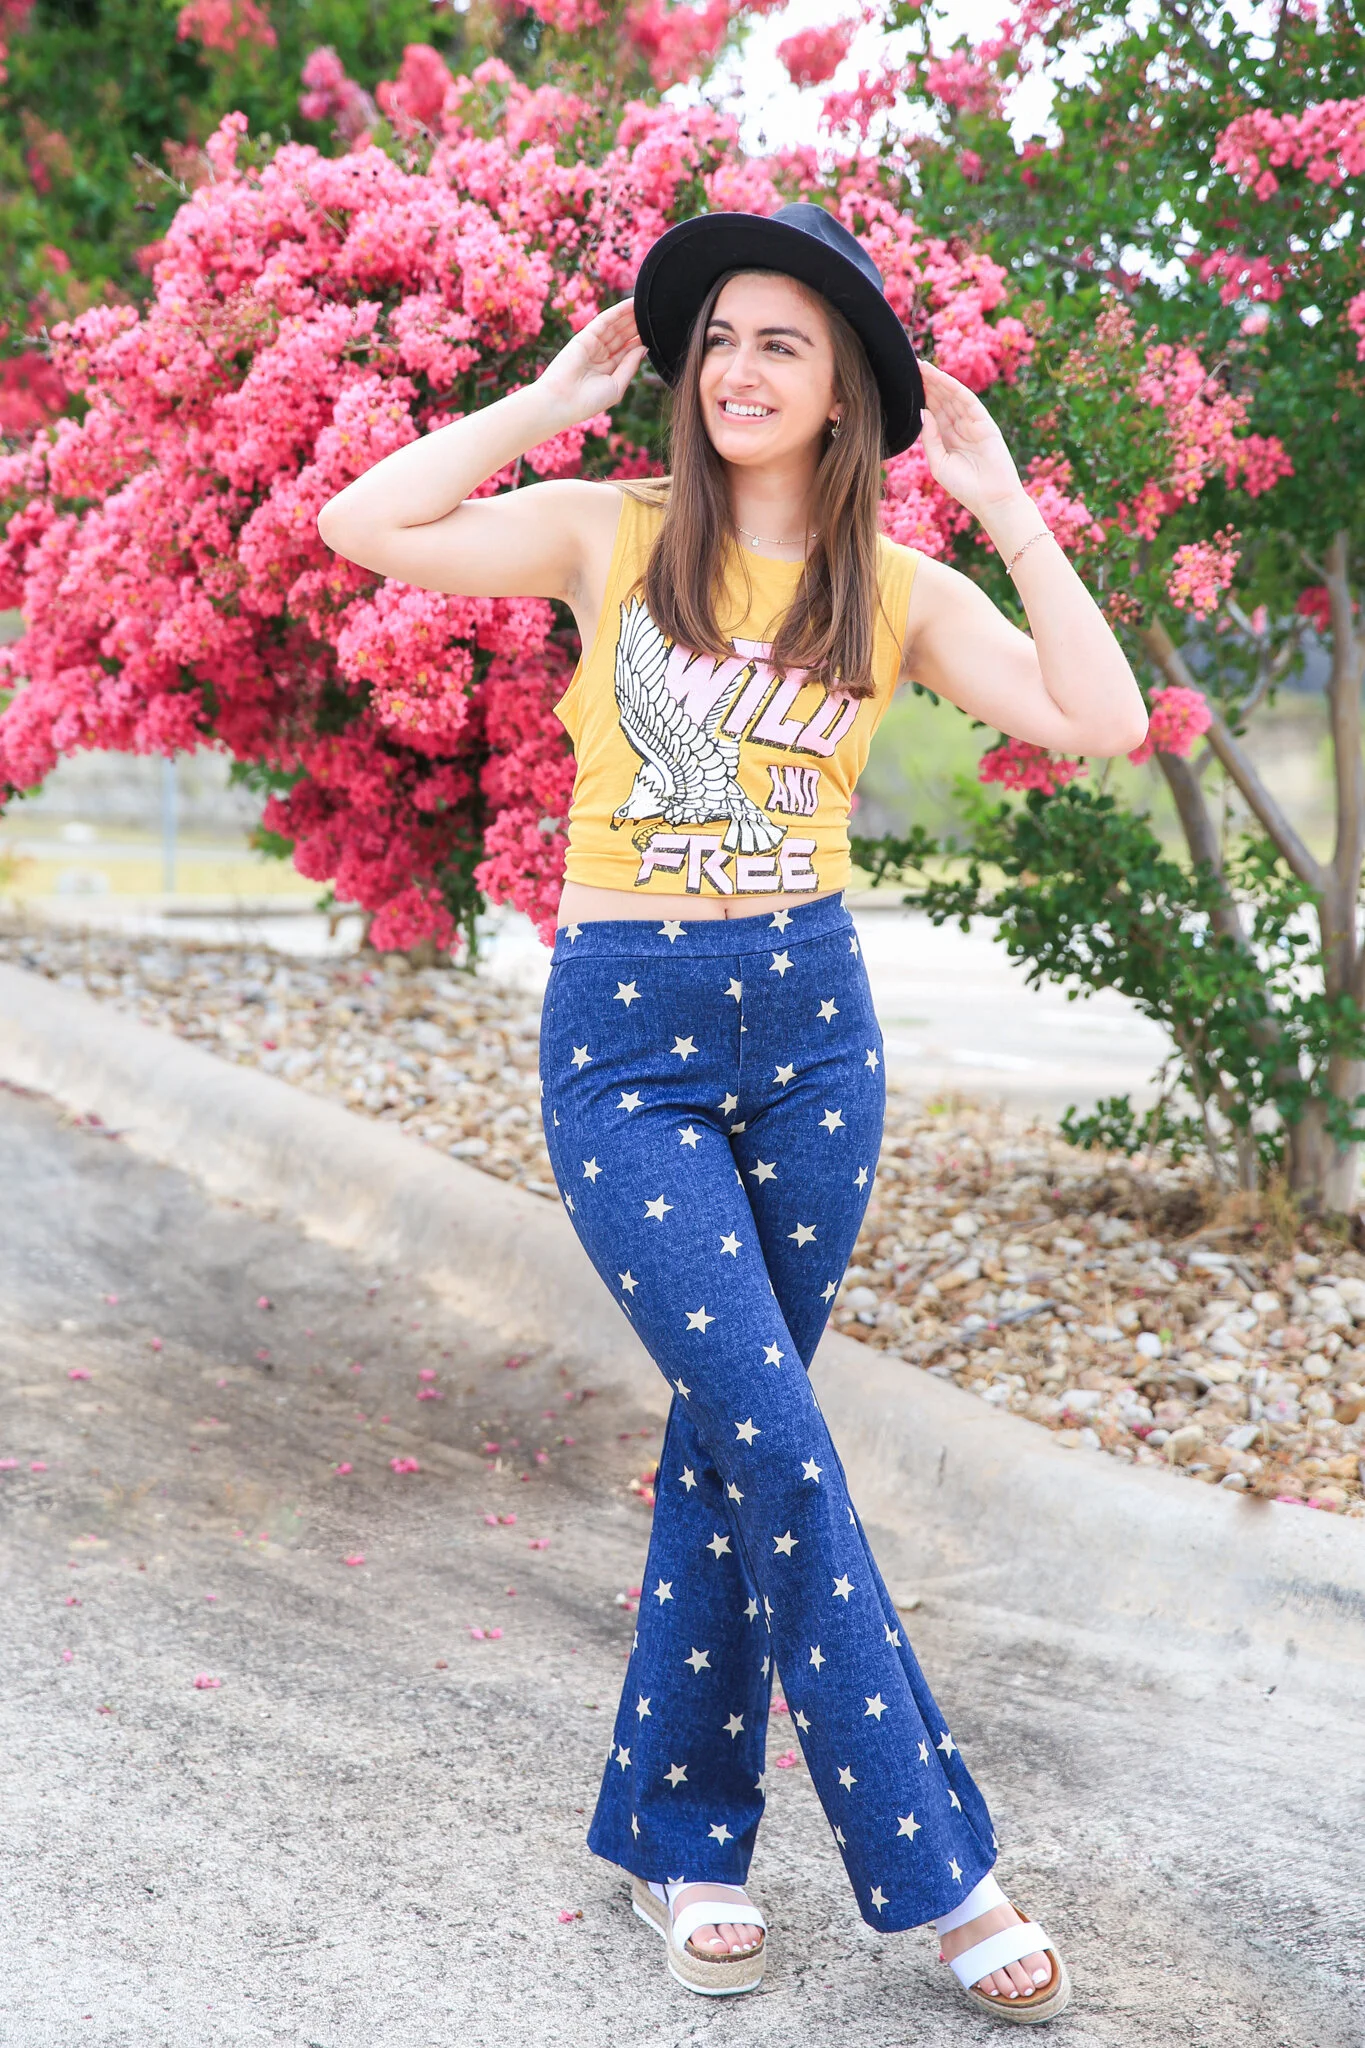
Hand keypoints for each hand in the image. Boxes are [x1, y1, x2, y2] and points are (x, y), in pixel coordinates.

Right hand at [537, 300, 648, 427]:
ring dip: (631, 315)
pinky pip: (605, 320)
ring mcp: (593, 345)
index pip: (628, 351)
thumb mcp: (617, 386)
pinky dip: (618, 311)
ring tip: (648, 304)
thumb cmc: (589, 401)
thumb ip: (630, 366)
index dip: (641, 340)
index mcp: (609, 370)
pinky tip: (632, 304)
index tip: (658, 332)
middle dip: (638, 325)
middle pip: (623, 336)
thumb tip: (644, 348)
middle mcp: (601, 356)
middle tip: (656, 314)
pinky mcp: (585, 336)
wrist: (562, 402)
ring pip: (616, 326)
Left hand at [917, 359, 1026, 514]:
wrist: (990, 500)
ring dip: (938, 381)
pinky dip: (954, 388)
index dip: (921, 397)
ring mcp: (973, 423)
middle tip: (911, 367)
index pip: (933, 411)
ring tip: (922, 367)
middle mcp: (959, 427)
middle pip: (941, 400)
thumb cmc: (964, 487)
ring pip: (952, 397)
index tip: (906, 382)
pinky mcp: (985, 423)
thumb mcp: (938, 463)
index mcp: (947, 437)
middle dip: (927, 384)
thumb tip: (922, 412)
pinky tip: (941, 379)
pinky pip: (967, 401)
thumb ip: (929, 438)